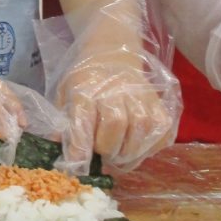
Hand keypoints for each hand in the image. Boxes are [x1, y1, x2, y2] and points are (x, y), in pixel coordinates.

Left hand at [57, 59, 175, 172]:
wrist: (113, 55)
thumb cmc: (86, 80)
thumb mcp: (65, 93)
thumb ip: (63, 122)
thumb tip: (59, 149)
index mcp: (86, 87)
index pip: (84, 118)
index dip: (80, 146)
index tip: (77, 165)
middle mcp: (116, 89)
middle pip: (116, 123)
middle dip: (107, 149)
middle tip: (102, 157)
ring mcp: (141, 96)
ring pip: (141, 129)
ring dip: (129, 154)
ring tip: (118, 158)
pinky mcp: (160, 106)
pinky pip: (161, 133)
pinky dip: (149, 149)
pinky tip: (137, 149)